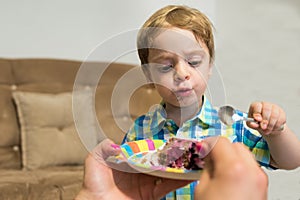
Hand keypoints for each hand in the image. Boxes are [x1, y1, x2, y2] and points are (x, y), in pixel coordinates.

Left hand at [75, 139, 191, 199]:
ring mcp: (146, 183)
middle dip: (170, 154)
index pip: (146, 150)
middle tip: (184, 147)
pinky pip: (166, 187)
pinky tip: (188, 175)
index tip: (168, 139)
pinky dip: (178, 181)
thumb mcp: (94, 161)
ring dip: (177, 166)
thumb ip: (102, 148)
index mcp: (129, 160)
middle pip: (158, 160)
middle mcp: (139, 170)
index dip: (157, 145)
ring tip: (190, 159)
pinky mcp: (150, 195)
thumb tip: (114, 142)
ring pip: (165, 172)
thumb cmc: (93, 185)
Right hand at [195, 137, 267, 199]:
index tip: (202, 148)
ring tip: (219, 169)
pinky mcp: (263, 186)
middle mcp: (251, 170)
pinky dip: (240, 167)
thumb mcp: (203, 188)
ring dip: (232, 157)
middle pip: (235, 145)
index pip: (220, 142)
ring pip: (245, 155)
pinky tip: (229, 178)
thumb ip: (207, 166)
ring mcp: (259, 178)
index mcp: (233, 168)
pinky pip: (251, 167)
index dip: (207, 143)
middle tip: (209, 157)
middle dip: (221, 149)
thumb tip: (208, 155)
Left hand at [247, 101, 285, 134]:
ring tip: (267, 131)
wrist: (267, 126)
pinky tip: (273, 129)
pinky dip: (276, 126)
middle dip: (265, 120)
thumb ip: (252, 124)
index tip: (258, 120)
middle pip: (266, 110)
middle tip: (263, 128)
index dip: (257, 113)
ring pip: (274, 115)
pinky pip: (281, 119)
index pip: (257, 106)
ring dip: (270, 125)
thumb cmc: (257, 123)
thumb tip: (253, 124)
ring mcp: (274, 107)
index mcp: (256, 105)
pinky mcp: (281, 112)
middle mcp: (265, 104)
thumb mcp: (252, 124)